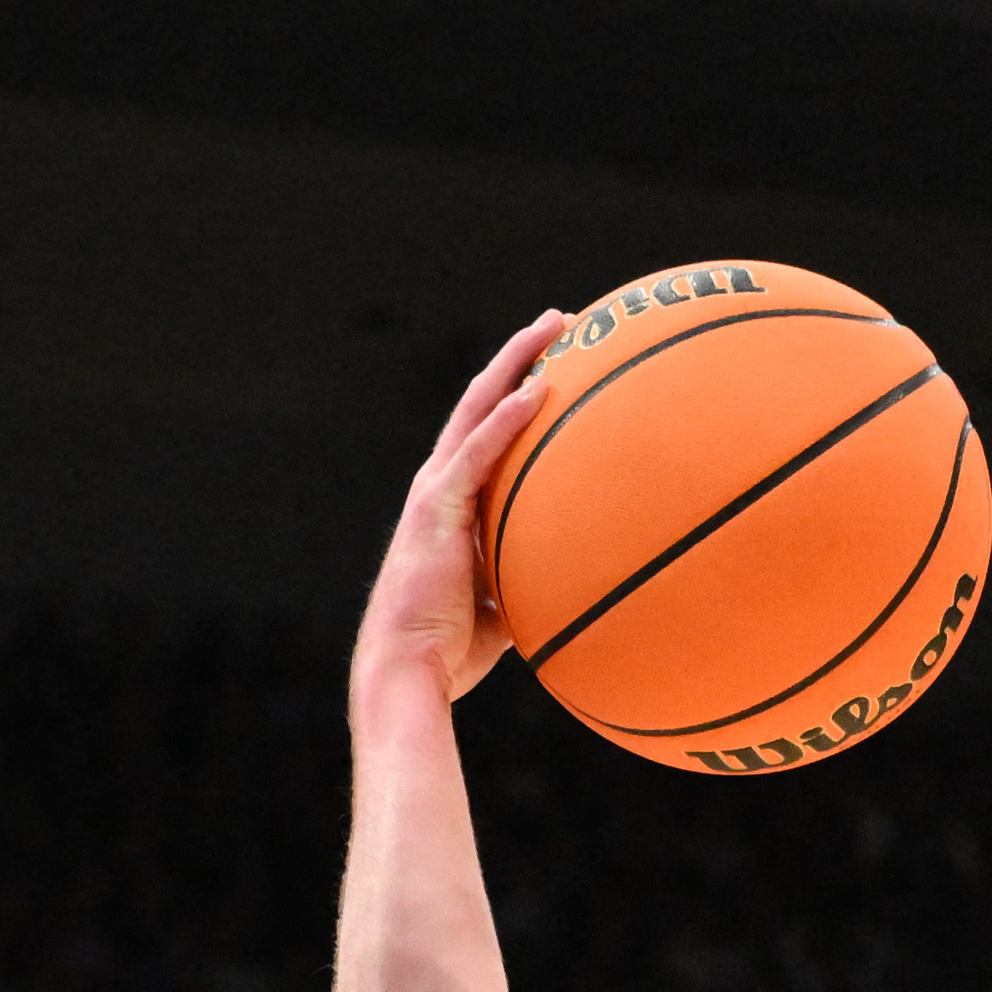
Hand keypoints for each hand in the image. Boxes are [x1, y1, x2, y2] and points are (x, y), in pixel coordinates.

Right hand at [355, 312, 566, 708]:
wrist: (411, 670)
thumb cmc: (453, 649)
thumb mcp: (505, 605)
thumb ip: (532, 580)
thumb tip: (580, 585)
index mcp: (452, 503)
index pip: (487, 433)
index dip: (517, 393)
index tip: (556, 364)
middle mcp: (439, 485)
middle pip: (482, 402)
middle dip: (520, 356)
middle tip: (562, 321)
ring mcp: (435, 492)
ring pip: (478, 409)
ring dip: (517, 365)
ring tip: (557, 327)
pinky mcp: (436, 509)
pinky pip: (477, 454)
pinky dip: (507, 420)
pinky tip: (538, 391)